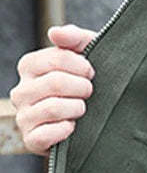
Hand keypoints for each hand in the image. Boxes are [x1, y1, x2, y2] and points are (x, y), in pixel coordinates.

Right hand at [8, 24, 96, 155]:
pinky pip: (44, 135)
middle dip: (83, 88)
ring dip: (78, 109)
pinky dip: (65, 131)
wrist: (99, 120)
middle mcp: (21, 91)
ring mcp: (24, 116)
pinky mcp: (31, 140)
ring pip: (53, 108)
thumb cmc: (90, 82)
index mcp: (30, 66)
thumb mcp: (89, 54)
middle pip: (56, 83)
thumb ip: (75, 38)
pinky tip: (73, 127)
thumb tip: (55, 32)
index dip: (82, 66)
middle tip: (90, 93)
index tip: (92, 73)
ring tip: (82, 109)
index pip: (57, 59)